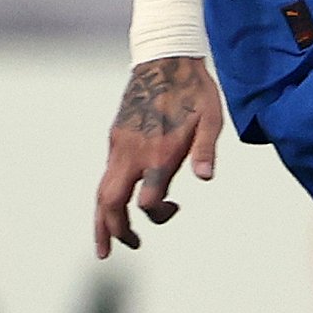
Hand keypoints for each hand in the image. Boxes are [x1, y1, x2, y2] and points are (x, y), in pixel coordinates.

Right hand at [93, 55, 223, 255]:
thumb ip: (205, 150)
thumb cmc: (195, 91)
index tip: (174, 205)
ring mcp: (120, 146)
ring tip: (103, 245)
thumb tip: (206, 177)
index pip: (147, 201)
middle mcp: (133, 154)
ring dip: (101, 220)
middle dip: (112, 231)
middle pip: (110, 203)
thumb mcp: (211, 120)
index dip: (158, 214)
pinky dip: (107, 197)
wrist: (165, 59)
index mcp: (158, 153)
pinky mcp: (116, 137)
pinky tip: (116, 204)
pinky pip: (107, 175)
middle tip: (114, 252)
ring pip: (101, 191)